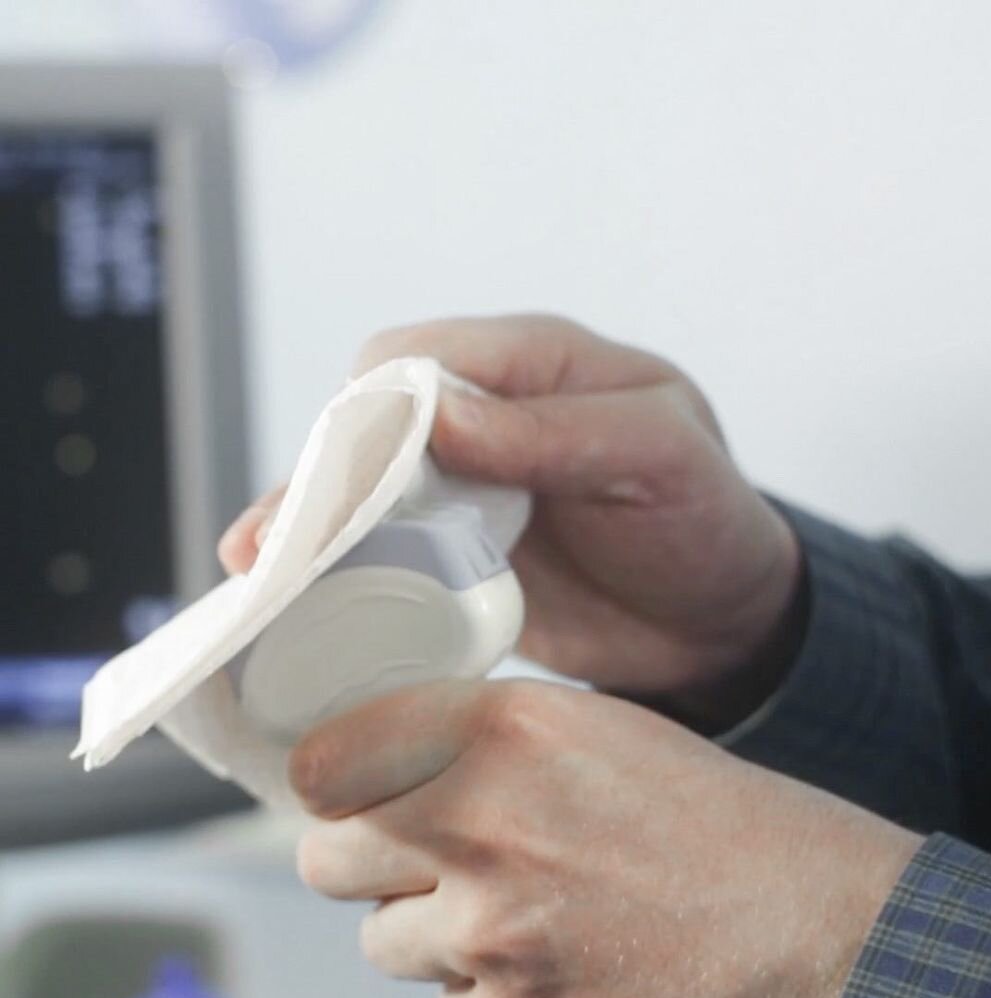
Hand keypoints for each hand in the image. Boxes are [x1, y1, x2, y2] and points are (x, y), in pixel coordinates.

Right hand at [219, 315, 803, 705]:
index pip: (419, 361)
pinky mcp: (448, 553)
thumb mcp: (657, 457)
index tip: (343, 477)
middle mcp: (484, 418)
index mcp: (535, 364)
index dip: (371, 411)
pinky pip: (375, 549)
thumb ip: (554, 429)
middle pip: (368, 423)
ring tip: (256, 571)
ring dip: (305, 525)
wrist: (715, 625)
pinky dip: (332, 570)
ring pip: (357, 489)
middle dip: (318, 476)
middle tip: (275, 540)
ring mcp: (460, 490)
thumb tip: (439, 413)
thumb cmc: (703, 525)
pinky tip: (289, 598)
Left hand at [291, 679, 919, 997]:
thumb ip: (490, 734)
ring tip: (514, 911)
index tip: (344, 788)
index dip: (328, 779)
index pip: (325, 762)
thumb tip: (408, 755)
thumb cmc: (721, 820)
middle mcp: (480, 825)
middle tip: (416, 855)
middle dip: (363, 860)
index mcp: (502, 731)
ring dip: (430, 931)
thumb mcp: (599, 729)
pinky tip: (557, 964)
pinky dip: (487, 993)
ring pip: (385, 944)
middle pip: (327, 858)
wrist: (817, 932)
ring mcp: (492, 936)